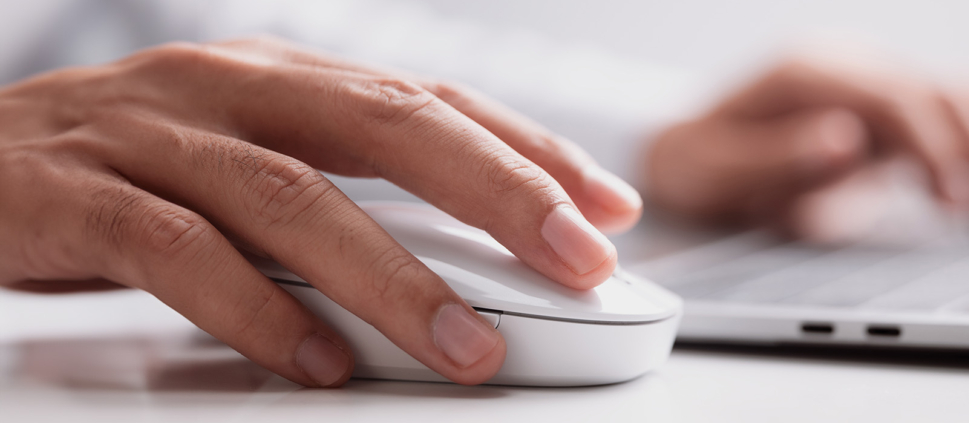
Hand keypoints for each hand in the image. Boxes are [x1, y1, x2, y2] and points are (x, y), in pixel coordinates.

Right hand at [0, 37, 641, 386]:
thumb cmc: (123, 170)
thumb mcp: (244, 159)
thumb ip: (344, 194)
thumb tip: (465, 257)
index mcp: (282, 77)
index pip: (431, 100)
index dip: (528, 150)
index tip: (609, 207)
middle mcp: (228, 89)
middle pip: (389, 125)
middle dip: (498, 193)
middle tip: (581, 260)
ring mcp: (150, 137)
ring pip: (294, 197)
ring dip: (392, 275)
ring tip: (469, 344)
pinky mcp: (73, 197)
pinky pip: (179, 254)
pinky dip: (258, 311)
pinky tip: (319, 363)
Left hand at [645, 51, 968, 240]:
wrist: (688, 145)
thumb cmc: (695, 161)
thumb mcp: (714, 168)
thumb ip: (776, 155)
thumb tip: (846, 140)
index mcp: (808, 72)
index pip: (896, 97)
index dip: (934, 148)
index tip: (954, 203)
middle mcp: (851, 67)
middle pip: (945, 91)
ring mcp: (874, 85)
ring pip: (964, 98)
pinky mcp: (889, 114)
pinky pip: (955, 121)